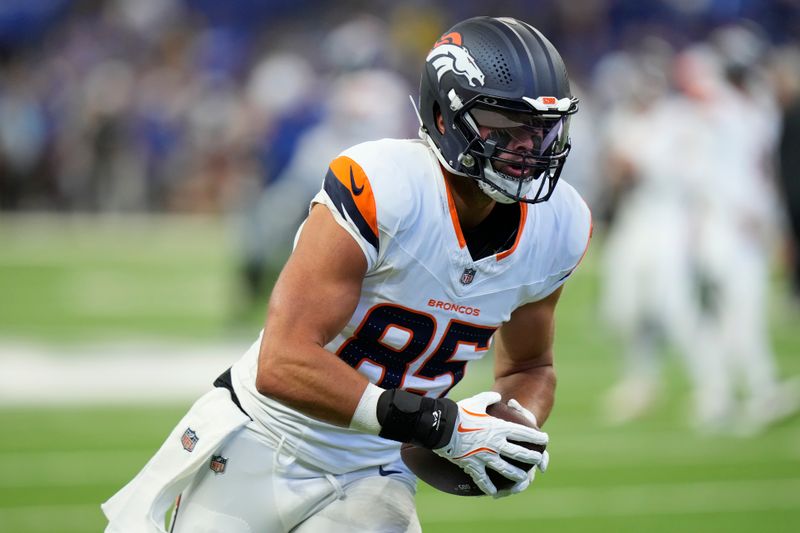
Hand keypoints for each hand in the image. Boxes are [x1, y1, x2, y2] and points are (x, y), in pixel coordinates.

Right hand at [432, 391, 547, 496]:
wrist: (442, 427)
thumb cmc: (459, 412)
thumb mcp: (476, 401)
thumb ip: (489, 398)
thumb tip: (497, 397)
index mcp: (498, 428)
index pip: (522, 433)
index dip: (535, 437)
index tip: (545, 439)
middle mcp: (495, 444)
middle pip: (518, 453)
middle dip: (532, 457)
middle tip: (539, 460)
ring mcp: (484, 456)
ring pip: (505, 469)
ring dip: (515, 475)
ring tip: (522, 479)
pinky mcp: (472, 465)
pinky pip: (482, 479)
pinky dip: (488, 486)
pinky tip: (493, 493)